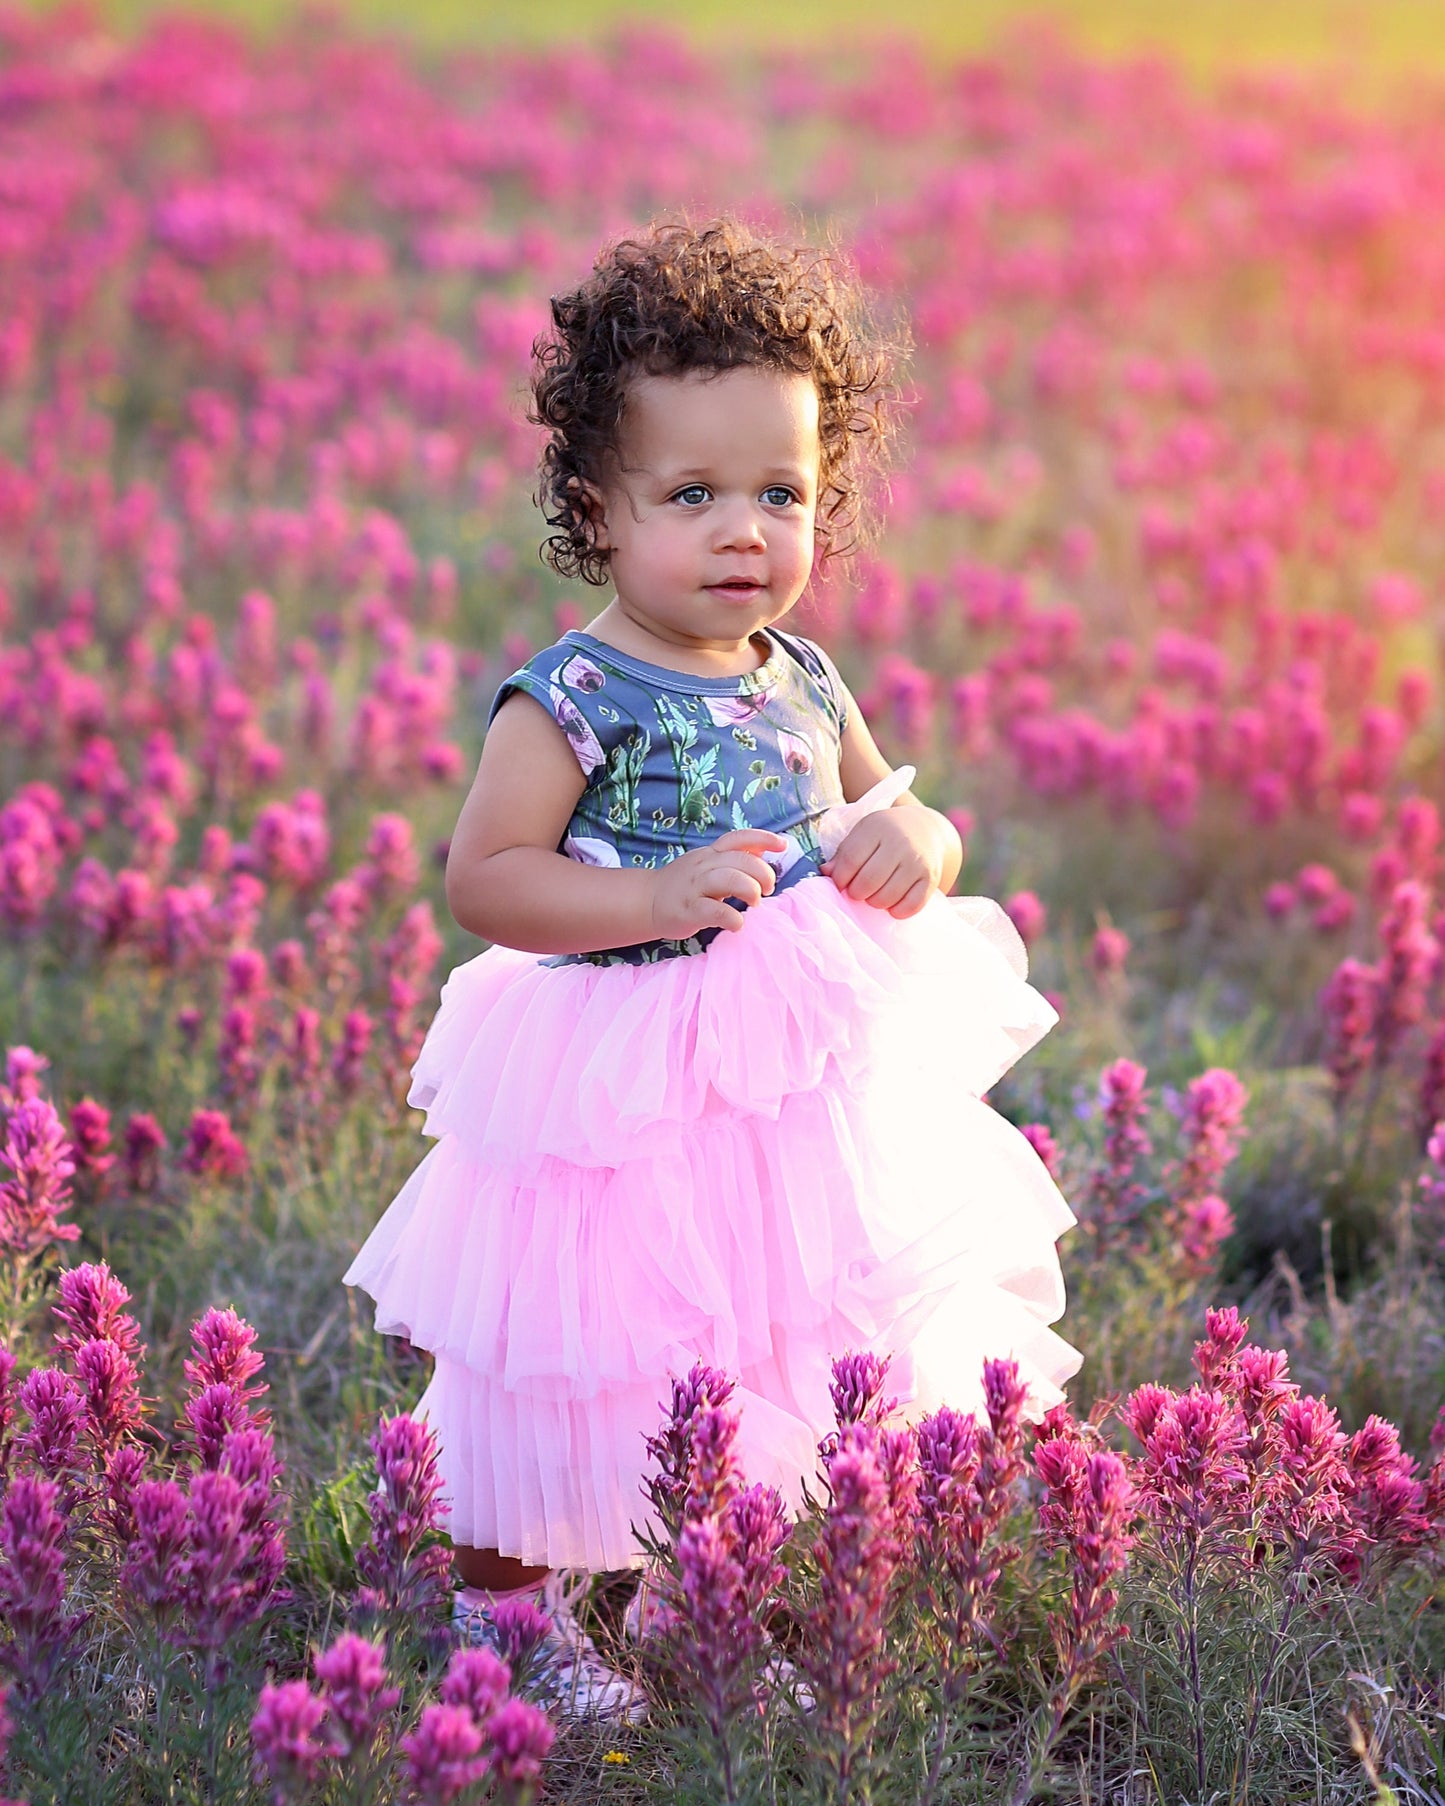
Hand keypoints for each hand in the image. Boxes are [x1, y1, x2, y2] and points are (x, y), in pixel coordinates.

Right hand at [649, 828, 787, 941]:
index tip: (783, 846)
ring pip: (728, 879)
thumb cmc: (685, 885)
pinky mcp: (688, 910)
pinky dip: (732, 917)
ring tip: (755, 903)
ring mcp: (694, 887)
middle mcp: (703, 865)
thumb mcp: (708, 864)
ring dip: (750, 890)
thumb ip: (734, 857)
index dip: (763, 838)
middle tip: (767, 890)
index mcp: (710, 853)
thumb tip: (764, 848)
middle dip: (762, 873)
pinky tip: (738, 924)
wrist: (647, 901)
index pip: (738, 838)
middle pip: (739, 860)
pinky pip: (713, 911)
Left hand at [820, 804, 947, 918]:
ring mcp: (918, 861)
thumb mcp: (863, 834)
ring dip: (874, 903)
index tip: (840, 883)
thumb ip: (844, 853)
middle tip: (857, 892)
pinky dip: (897, 911)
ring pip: (887, 897)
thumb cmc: (885, 834)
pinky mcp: (931, 878)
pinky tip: (892, 903)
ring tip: (873, 896)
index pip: (851, 860)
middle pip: (868, 881)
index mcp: (877, 827)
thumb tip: (826, 872)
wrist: (925, 829)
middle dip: (856, 893)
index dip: (840, 878)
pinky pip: (911, 906)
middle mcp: (900, 843)